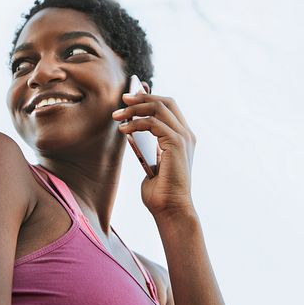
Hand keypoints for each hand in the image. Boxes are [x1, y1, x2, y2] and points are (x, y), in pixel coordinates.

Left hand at [112, 91, 196, 217]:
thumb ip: (147, 145)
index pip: (169, 107)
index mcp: (183, 137)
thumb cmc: (159, 190)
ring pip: (159, 108)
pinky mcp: (177, 143)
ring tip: (117, 116)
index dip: (149, 97)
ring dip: (135, 109)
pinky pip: (153, 123)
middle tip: (122, 98)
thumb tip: (130, 130)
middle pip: (166, 101)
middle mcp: (186, 134)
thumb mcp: (151, 162)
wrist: (170, 208)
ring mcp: (183, 137)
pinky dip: (135, 123)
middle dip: (142, 96)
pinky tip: (122, 130)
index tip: (129, 96)